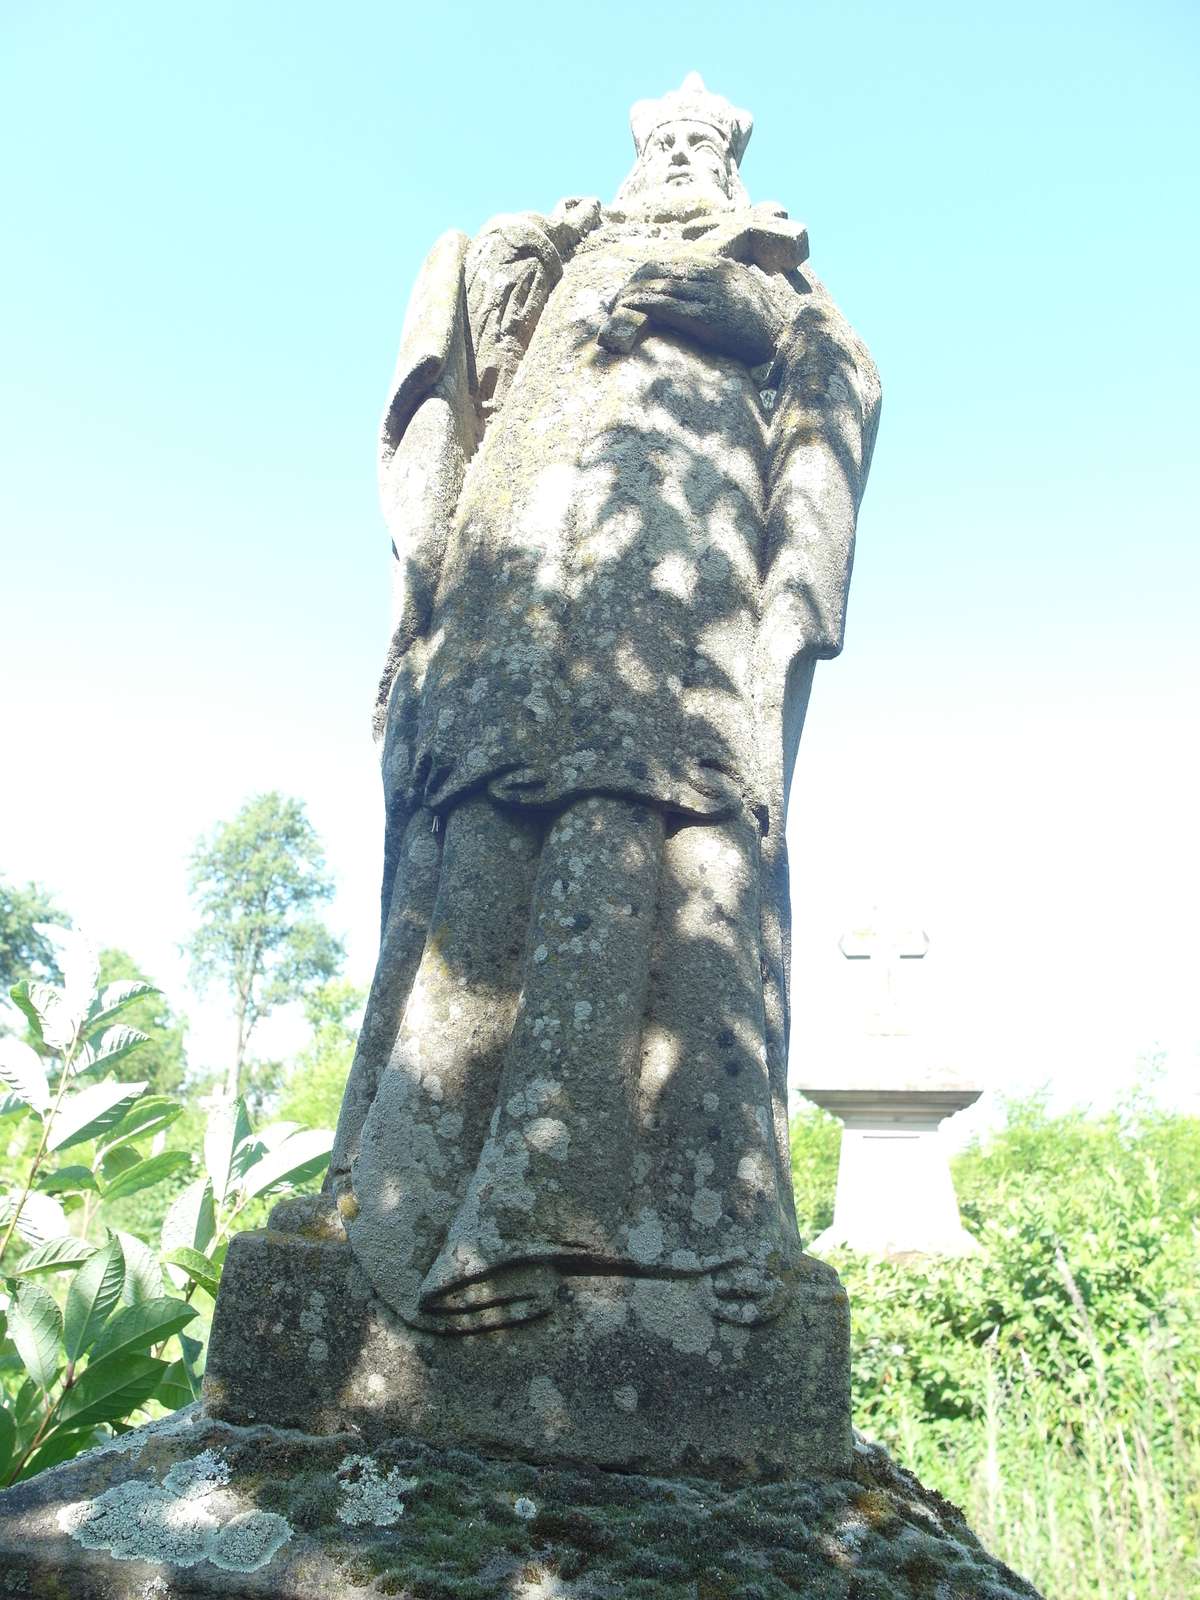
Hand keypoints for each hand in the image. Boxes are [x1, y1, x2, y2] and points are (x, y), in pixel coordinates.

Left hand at [604, 257, 782, 365]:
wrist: (782, 338)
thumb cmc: (761, 322)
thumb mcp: (742, 292)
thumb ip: (720, 284)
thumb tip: (696, 288)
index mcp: (719, 267)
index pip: (673, 263)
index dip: (647, 273)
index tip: (630, 286)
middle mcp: (712, 276)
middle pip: (662, 272)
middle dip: (634, 284)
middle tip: (614, 299)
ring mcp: (709, 296)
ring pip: (661, 287)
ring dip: (634, 296)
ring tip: (614, 305)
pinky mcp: (707, 318)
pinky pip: (668, 307)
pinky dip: (645, 306)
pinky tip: (629, 309)